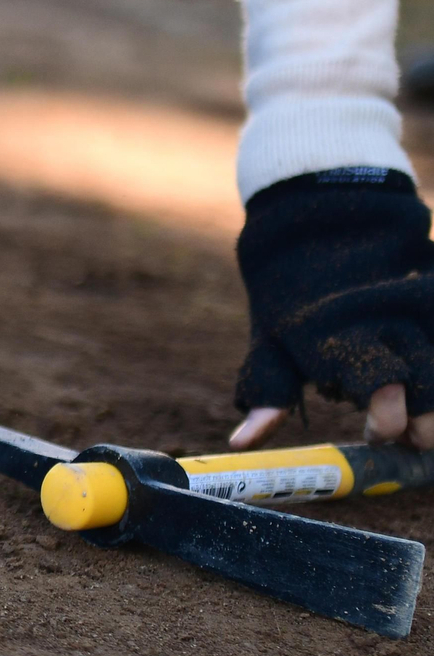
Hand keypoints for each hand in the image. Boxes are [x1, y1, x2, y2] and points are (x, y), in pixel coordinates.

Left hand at [229, 168, 433, 449]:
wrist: (318, 212)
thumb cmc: (289, 291)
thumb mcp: (270, 338)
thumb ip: (268, 391)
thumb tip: (240, 444)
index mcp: (337, 338)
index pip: (381, 390)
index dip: (388, 422)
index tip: (378, 435)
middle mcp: (385, 320)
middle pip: (428, 384)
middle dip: (426, 422)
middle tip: (413, 436)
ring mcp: (417, 302)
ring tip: (423, 413)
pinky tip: (427, 372)